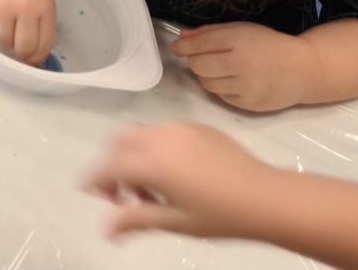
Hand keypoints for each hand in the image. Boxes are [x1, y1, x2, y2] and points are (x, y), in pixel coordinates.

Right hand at [0, 0, 56, 64]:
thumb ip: (40, 21)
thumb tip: (36, 55)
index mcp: (44, 6)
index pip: (46, 43)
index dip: (39, 55)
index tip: (33, 59)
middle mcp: (25, 9)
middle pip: (24, 48)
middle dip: (20, 52)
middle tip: (16, 45)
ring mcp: (3, 9)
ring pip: (4, 41)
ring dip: (4, 36)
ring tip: (3, 19)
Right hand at [85, 122, 273, 240]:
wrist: (268, 198)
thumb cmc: (220, 216)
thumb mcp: (175, 222)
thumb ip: (135, 220)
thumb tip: (105, 230)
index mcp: (152, 162)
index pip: (110, 166)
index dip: (95, 179)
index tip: (90, 192)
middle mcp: (160, 137)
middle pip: (120, 143)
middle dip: (113, 164)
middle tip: (122, 194)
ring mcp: (179, 128)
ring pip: (142, 135)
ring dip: (135, 157)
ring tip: (153, 188)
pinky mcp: (196, 126)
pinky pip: (164, 132)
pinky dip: (156, 149)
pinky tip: (175, 174)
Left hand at [172, 22, 312, 111]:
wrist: (304, 70)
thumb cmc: (270, 45)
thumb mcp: (242, 29)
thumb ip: (211, 32)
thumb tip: (182, 37)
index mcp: (239, 40)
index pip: (199, 45)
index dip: (183, 47)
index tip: (177, 48)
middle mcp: (241, 64)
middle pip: (198, 66)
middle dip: (196, 61)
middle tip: (204, 57)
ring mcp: (246, 87)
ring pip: (206, 83)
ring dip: (207, 75)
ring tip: (221, 69)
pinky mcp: (249, 104)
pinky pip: (220, 96)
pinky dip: (220, 88)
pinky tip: (233, 81)